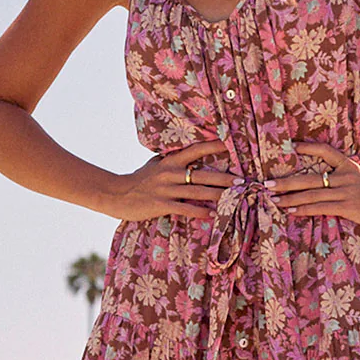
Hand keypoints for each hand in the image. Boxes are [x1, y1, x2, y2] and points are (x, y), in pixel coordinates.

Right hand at [106, 138, 238, 222]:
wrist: (117, 194)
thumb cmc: (139, 179)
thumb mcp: (155, 164)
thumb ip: (172, 159)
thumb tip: (188, 151)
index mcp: (170, 160)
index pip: (196, 149)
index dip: (215, 146)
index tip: (232, 144)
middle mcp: (170, 172)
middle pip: (203, 174)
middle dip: (224, 178)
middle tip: (243, 181)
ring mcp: (166, 189)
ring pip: (198, 192)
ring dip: (218, 196)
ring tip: (235, 198)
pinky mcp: (161, 204)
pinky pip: (185, 208)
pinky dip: (201, 212)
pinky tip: (214, 215)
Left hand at [269, 141, 359, 232]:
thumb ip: (353, 170)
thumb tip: (343, 165)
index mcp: (350, 166)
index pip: (327, 151)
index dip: (309, 147)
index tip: (291, 147)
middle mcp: (346, 176)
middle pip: (310, 177)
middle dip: (286, 181)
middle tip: (267, 183)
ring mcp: (346, 191)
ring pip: (312, 194)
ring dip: (290, 198)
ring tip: (273, 199)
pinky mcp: (348, 206)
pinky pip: (320, 207)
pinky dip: (303, 209)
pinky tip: (290, 211)